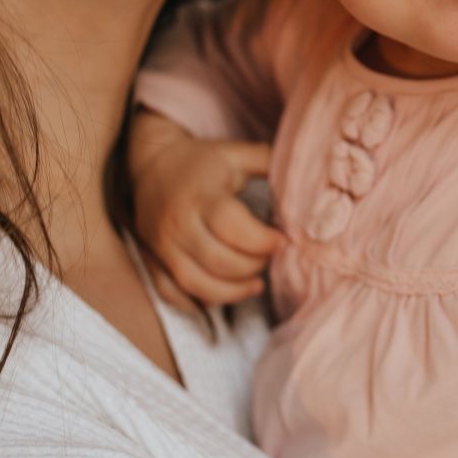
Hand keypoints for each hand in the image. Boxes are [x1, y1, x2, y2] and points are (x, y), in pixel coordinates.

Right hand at [129, 111, 285, 310]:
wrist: (150, 165)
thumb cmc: (202, 162)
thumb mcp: (235, 154)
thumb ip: (269, 161)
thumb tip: (307, 172)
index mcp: (202, 197)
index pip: (234, 229)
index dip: (264, 241)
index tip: (283, 240)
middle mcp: (178, 224)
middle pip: (220, 262)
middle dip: (253, 267)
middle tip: (269, 258)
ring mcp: (162, 246)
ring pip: (197, 284)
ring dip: (232, 292)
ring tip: (255, 284)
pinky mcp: (152, 260)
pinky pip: (172, 294)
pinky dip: (198, 303)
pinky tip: (223, 294)